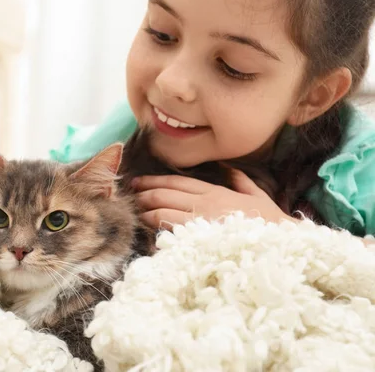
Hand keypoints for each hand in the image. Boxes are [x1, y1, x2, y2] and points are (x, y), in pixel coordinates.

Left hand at [133, 169, 295, 228]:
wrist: (281, 244)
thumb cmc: (270, 222)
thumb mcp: (257, 195)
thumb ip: (241, 180)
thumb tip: (230, 168)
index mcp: (214, 192)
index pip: (177, 182)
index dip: (155, 181)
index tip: (139, 181)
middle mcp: (204, 203)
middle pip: (164, 194)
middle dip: (143, 194)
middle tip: (130, 195)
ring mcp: (200, 221)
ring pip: (162, 212)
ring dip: (145, 212)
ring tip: (134, 213)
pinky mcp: (198, 239)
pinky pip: (170, 233)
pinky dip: (156, 231)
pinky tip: (146, 232)